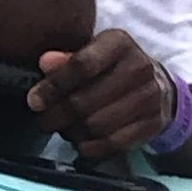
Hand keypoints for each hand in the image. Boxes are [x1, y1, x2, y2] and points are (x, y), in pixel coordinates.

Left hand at [27, 30, 172, 158]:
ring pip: (96, 125)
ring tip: (62, 129)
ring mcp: (150, 96)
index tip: (34, 101)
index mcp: (118, 42)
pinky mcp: (154, 122)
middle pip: (85, 101)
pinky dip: (90, 148)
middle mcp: (139, 67)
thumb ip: (66, 59)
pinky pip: (113, 143)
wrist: (157, 83)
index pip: (81, 65)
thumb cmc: (111, 66)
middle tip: (43, 121)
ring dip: (71, 132)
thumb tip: (45, 62)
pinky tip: (80, 142)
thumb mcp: (90, 52)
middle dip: (56, 115)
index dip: (53, 86)